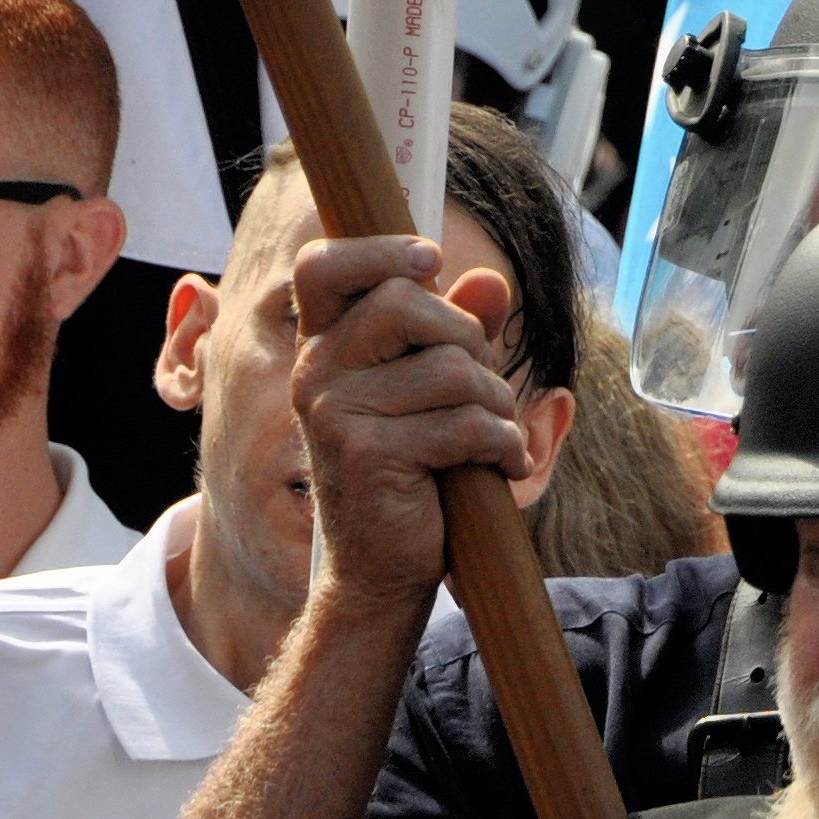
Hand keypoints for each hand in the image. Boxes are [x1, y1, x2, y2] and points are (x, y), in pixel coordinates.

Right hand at [287, 232, 528, 622]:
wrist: (381, 569)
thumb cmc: (415, 469)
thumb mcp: (439, 391)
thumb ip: (460, 330)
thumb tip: (490, 280)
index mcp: (324, 347)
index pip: (320, 266)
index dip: (376, 250)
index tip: (429, 259)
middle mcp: (315, 372)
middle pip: (407, 303)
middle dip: (470, 340)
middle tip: (483, 384)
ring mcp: (334, 413)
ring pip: (452, 368)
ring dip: (497, 403)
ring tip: (493, 436)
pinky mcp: (366, 455)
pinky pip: (465, 424)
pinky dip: (502, 446)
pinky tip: (500, 466)